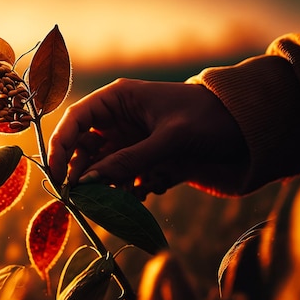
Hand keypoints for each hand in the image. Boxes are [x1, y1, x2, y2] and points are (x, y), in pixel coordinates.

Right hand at [48, 78, 249, 197]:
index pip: (75, 121)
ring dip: (108, 185)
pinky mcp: (143, 159)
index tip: (55, 174)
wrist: (245, 128)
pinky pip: (124, 178)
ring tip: (121, 198)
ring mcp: (130, 140)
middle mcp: (118, 120)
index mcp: (117, 100)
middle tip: (82, 198)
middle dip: (83, 173)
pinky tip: (147, 191)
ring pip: (103, 167)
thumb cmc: (208, 118)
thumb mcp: (169, 138)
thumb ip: (130, 160)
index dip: (60, 146)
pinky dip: (129, 190)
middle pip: (84, 148)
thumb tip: (89, 182)